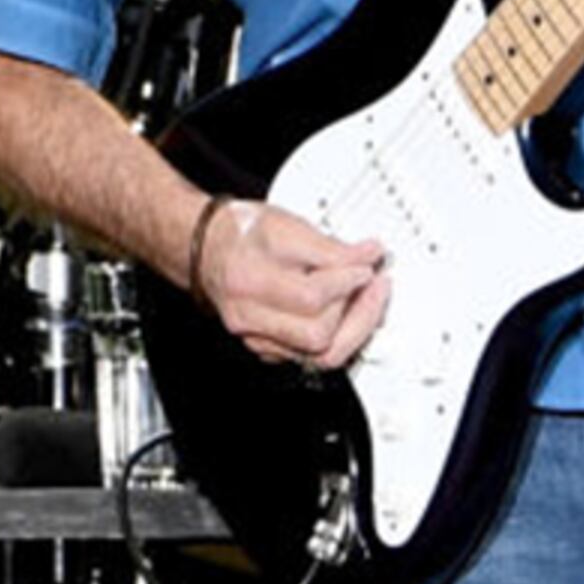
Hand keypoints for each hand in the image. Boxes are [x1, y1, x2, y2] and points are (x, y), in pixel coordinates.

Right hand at [192, 197, 391, 369]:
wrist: (209, 250)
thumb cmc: (242, 235)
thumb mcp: (286, 226)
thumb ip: (330, 247)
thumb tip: (368, 255)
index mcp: (250, 282)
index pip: (310, 297)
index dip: (348, 282)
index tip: (367, 266)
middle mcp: (250, 318)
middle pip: (318, 337)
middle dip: (358, 312)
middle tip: (374, 285)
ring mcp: (257, 339)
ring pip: (319, 356)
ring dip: (354, 329)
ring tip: (366, 300)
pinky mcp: (268, 349)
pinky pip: (311, 357)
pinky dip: (337, 336)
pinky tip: (346, 313)